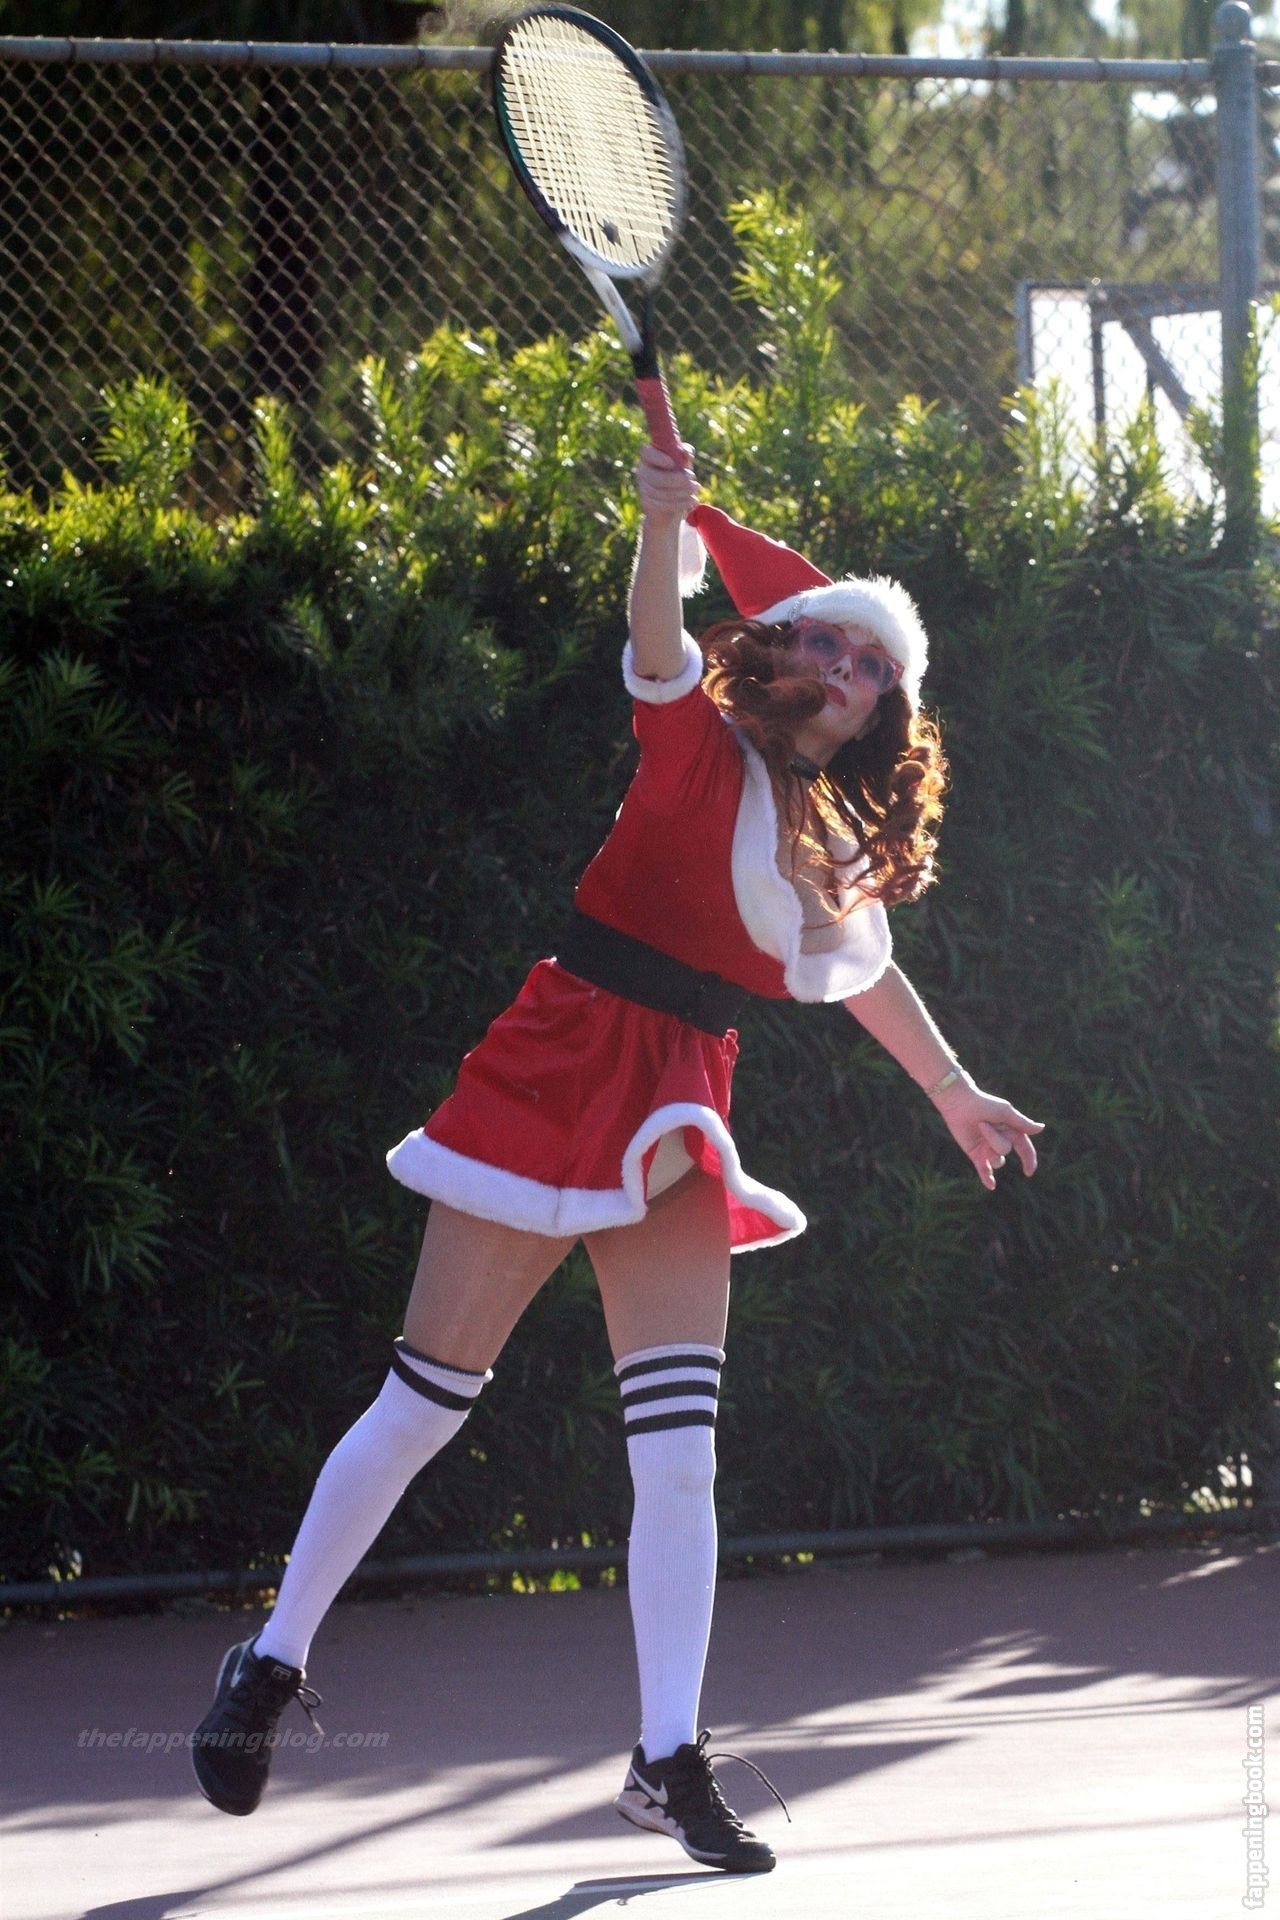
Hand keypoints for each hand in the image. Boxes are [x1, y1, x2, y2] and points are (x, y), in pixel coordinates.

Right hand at [635, 442, 698, 524]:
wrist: (674, 501)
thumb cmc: (679, 475)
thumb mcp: (684, 462)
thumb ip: (686, 453)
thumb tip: (686, 452)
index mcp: (649, 456)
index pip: (646, 452)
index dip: (658, 457)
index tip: (673, 462)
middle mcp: (643, 471)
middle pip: (654, 477)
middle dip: (676, 479)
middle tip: (693, 477)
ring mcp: (643, 488)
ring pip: (659, 492)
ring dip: (681, 491)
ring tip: (695, 488)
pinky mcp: (647, 503)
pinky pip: (661, 505)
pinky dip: (679, 504)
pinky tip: (691, 501)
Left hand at [930, 1080, 1044, 1191]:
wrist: (959, 1103)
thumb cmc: (984, 1104)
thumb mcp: (1005, 1112)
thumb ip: (1022, 1123)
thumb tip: (1041, 1128)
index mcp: (1012, 1131)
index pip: (1025, 1149)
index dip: (1029, 1160)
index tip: (1028, 1171)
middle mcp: (1001, 1141)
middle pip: (1006, 1150)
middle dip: (995, 1138)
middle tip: (982, 1123)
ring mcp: (988, 1149)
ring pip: (996, 1160)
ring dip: (988, 1147)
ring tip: (979, 1130)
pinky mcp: (975, 1154)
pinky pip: (984, 1170)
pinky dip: (988, 1178)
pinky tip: (991, 1186)